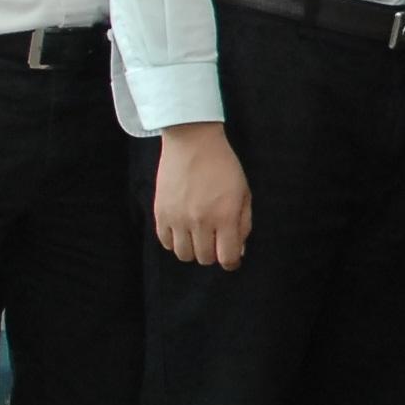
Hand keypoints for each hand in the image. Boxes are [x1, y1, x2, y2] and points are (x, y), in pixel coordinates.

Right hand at [153, 122, 253, 269]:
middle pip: (205, 259)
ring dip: (193, 250)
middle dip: (214, 254)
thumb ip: (243, 224)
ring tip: (197, 236)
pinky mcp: (161, 212)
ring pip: (184, 255)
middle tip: (215, 240)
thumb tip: (239, 251)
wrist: (192, 142)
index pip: (228, 258)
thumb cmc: (223, 165)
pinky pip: (165, 242)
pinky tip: (182, 230)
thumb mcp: (244, 193)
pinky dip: (175, 242)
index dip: (232, 262)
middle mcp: (200, 221)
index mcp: (225, 216)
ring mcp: (178, 218)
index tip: (232, 257)